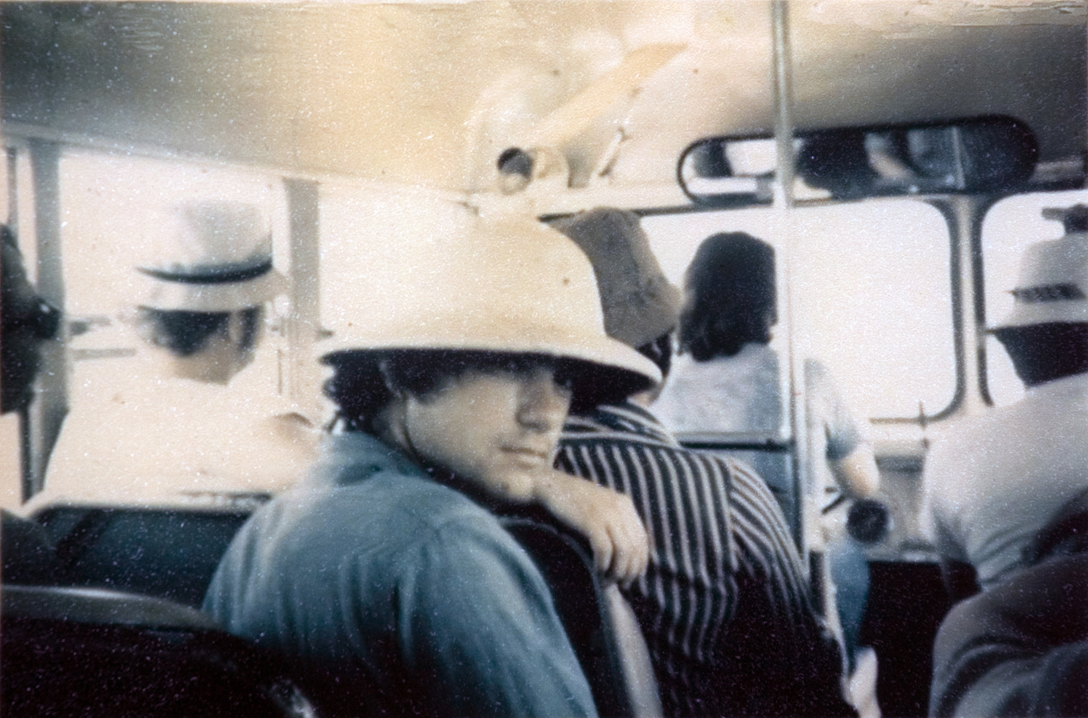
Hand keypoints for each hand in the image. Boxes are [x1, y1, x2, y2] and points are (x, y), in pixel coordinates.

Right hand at [532, 470, 648, 587]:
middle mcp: (620, 508)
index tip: (632, 577)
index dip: (640, 562)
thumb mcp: (602, 505)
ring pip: (624, 551)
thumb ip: (616, 521)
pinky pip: (605, 550)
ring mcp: (606, 514)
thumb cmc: (573, 500)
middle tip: (622, 584)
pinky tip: (597, 571)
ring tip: (609, 581)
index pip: (643, 540)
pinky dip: (603, 565)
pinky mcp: (591, 521)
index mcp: (626, 504)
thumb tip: (627, 553)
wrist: (551, 486)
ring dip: (618, 572)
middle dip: (630, 571)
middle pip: (636, 548)